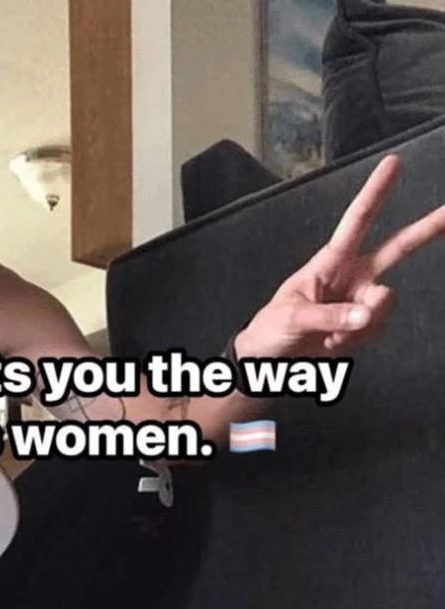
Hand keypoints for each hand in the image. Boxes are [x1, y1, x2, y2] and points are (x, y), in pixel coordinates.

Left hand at [237, 155, 444, 358]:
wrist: (269, 358)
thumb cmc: (273, 327)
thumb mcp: (293, 317)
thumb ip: (330, 316)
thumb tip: (367, 315)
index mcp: (330, 262)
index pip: (357, 221)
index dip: (375, 192)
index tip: (392, 163)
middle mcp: (352, 276)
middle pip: (397, 247)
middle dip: (426, 229)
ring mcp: (361, 300)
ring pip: (384, 304)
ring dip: (357, 324)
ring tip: (327, 334)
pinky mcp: (365, 325)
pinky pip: (376, 331)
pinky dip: (354, 341)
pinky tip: (332, 342)